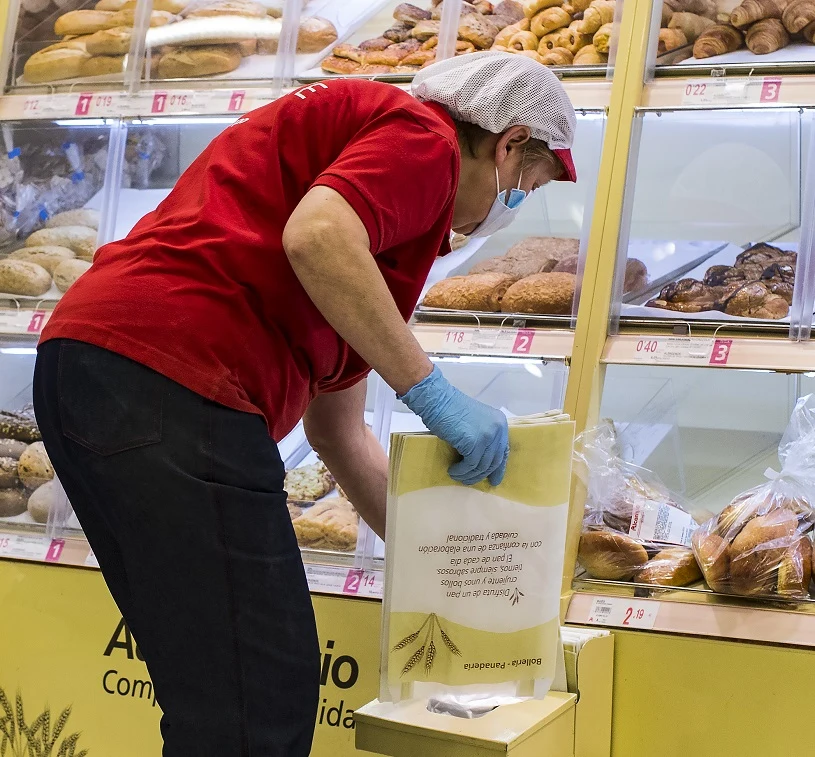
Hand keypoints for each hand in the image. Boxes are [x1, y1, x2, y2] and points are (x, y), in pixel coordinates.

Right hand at [400, 366, 508, 485]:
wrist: (437, 400)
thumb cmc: (450, 410)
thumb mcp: (474, 423)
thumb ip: (483, 437)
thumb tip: (483, 463)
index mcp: (500, 422)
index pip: (503, 451)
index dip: (498, 468)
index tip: (493, 481)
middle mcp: (498, 429)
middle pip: (494, 461)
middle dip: (481, 474)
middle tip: (469, 481)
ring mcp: (487, 436)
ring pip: (482, 466)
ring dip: (469, 475)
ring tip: (457, 475)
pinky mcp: (474, 443)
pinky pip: (470, 465)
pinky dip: (461, 471)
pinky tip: (453, 471)